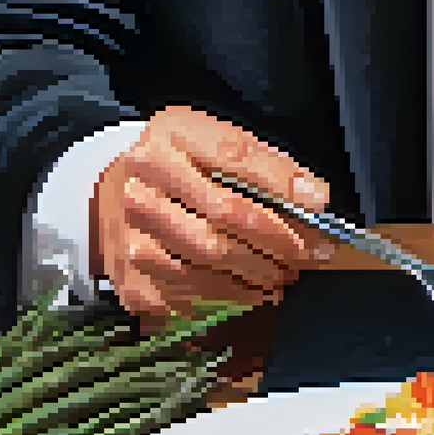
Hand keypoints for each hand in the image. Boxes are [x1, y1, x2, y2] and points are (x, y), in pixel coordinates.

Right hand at [90, 106, 335, 323]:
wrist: (115, 192)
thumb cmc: (179, 166)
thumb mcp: (218, 143)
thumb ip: (267, 165)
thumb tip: (313, 197)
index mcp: (171, 137)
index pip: (236, 160)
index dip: (284, 187)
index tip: (318, 206)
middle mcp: (144, 183)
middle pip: (227, 217)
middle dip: (280, 240)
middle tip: (307, 253)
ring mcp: (132, 233)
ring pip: (212, 262)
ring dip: (260, 273)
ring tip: (282, 272)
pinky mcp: (131, 278)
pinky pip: (191, 296)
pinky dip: (230, 297)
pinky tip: (249, 290)